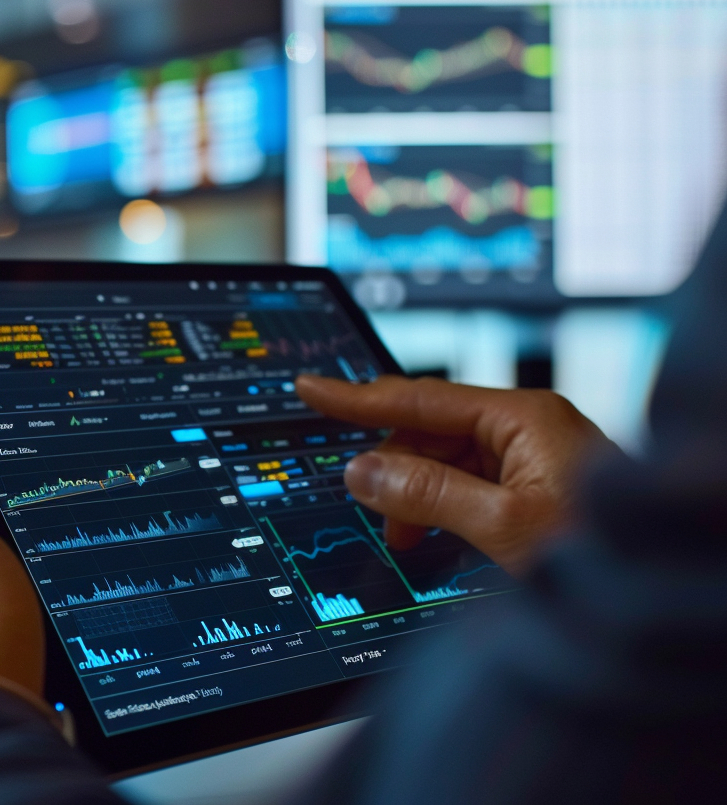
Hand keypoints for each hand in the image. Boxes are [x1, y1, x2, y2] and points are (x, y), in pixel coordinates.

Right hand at [294, 374, 607, 574]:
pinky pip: (469, 479)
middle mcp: (528, 424)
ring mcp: (534, 451)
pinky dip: (443, 506)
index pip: (420, 397)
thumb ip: (426, 494)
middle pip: (431, 429)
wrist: (658, 581)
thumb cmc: (599, 550)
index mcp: (523, 417)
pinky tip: (436, 535)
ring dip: (418, 496)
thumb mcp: (501, 525)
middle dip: (394, 469)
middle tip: (372, 509)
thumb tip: (363, 472)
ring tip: (409, 539)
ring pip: (447, 459)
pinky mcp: (537, 480)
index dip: (357, 398)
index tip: (311, 388)